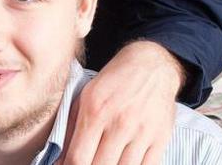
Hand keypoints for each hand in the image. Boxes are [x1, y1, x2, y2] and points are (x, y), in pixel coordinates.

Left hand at [59, 41, 184, 164]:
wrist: (151, 65)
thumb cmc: (113, 82)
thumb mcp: (84, 97)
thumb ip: (71, 129)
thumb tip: (60, 161)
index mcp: (95, 112)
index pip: (78, 157)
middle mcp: (119, 123)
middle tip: (87, 162)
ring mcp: (142, 132)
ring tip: (104, 161)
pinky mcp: (161, 138)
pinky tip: (122, 163)